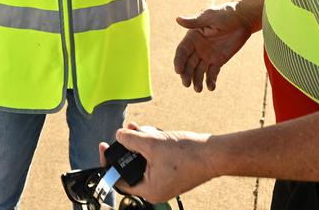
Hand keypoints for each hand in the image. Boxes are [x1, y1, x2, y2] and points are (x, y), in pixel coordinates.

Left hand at [97, 123, 212, 202]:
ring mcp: (165, 181)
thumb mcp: (152, 143)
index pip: (119, 179)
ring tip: (137, 128)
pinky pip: (155, 160)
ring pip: (143, 162)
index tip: (104, 146)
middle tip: (123, 133)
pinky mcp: (173, 172)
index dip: (109, 161)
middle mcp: (156, 189)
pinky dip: (151, 147)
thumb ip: (131, 140)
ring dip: (139, 144)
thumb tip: (118, 135)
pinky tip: (151, 133)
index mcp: (148, 190)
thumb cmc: (187, 153)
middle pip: (131, 168)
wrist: (215, 154)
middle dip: (126, 148)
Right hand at [173, 2, 252, 91]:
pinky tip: (211, 87)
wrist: (243, 18)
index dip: (179, 61)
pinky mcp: (218, 61)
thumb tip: (177, 19)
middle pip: (188, 64)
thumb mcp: (210, 16)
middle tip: (187, 84)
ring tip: (198, 89)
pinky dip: (210, 81)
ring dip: (196, 81)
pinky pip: (212, 73)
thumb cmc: (225, 13)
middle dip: (186, 75)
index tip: (178, 71)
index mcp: (192, 37)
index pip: (182, 52)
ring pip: (198, 71)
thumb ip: (195, 21)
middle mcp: (198, 48)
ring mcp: (208, 56)